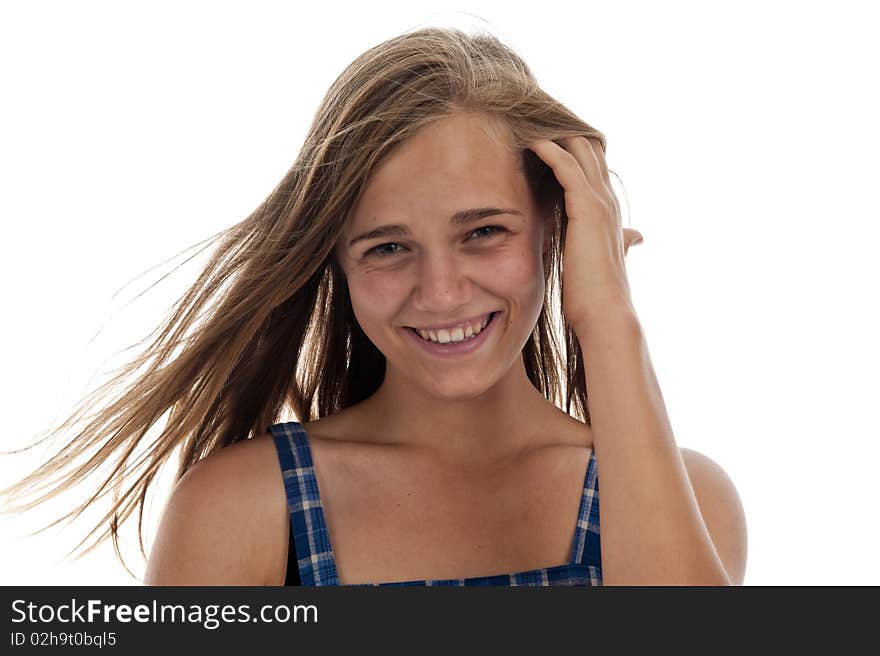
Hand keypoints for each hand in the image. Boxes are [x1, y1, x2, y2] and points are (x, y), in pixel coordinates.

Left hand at [528, 136, 642, 329]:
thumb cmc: (595, 295)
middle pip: (589, 151)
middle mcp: (607, 202)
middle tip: (534, 120)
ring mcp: (599, 203)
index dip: (574, 150)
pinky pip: (567, 167)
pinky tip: (531, 142)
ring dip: (555, 134)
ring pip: (580, 152)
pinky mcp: (586, 208)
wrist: (605, 313)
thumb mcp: (602, 261)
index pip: (594, 168)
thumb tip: (631, 238)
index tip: (547, 136)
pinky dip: (550, 151)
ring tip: (528, 122)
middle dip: (563, 133)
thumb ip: (612, 244)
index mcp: (608, 213)